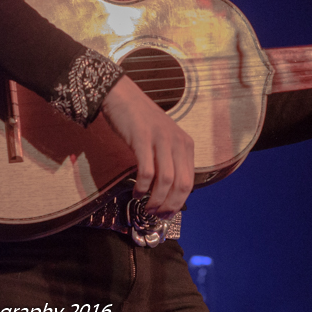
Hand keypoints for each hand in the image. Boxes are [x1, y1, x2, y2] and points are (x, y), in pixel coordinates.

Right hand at [101, 75, 194, 217]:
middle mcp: (178, 142)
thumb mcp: (163, 139)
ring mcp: (161, 140)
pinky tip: (137, 191)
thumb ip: (169, 160)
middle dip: (170, 205)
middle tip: (157, 215)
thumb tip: (168, 191)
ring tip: (146, 206)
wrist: (122, 95)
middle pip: (181, 184)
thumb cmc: (141, 120)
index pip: (189, 181)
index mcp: (186, 144)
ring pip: (166, 181)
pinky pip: (147, 171)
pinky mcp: (143, 139)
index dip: (179, 202)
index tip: (168, 213)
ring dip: (156, 200)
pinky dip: (142, 186)